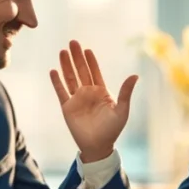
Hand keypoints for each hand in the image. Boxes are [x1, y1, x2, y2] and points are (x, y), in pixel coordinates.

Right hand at [49, 41, 138, 162]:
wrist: (98, 146)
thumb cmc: (112, 130)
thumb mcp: (122, 110)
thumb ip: (126, 92)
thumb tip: (135, 75)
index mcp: (101, 92)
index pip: (94, 72)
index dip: (90, 61)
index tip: (87, 49)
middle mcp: (88, 93)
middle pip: (80, 71)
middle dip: (76, 57)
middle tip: (72, 42)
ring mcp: (77, 99)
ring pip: (70, 78)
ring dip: (66, 65)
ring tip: (62, 51)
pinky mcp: (67, 107)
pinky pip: (61, 91)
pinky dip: (57, 82)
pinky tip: (53, 71)